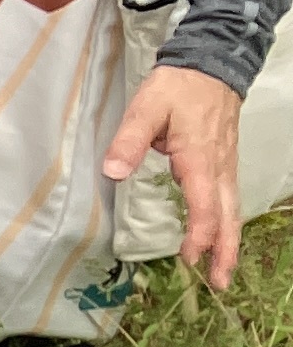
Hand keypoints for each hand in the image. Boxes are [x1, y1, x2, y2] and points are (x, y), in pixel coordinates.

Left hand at [102, 62, 246, 286]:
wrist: (212, 63)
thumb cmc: (178, 87)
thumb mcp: (147, 107)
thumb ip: (130, 140)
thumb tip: (114, 172)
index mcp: (200, 158)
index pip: (204, 204)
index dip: (199, 233)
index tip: (188, 256)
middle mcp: (219, 167)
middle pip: (228, 214)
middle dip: (224, 250)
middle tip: (220, 283)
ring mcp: (225, 164)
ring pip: (232, 209)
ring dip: (228, 241)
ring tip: (222, 272)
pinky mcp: (224, 162)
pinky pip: (228, 199)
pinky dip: (227, 222)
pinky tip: (219, 238)